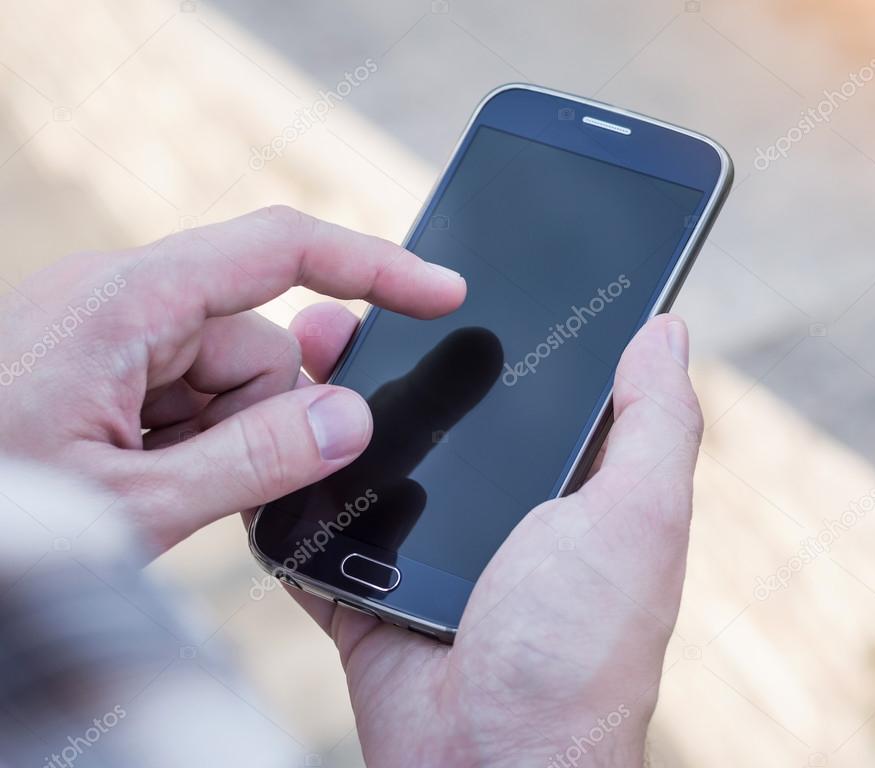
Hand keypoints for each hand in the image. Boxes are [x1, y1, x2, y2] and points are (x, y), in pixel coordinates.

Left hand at [0, 206, 465, 552]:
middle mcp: (119, 304)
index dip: (374, 266)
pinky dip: (193, 447)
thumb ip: (256, 460)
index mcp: (122, 303)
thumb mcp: (132, 503)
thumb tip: (353, 419)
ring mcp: (109, 338)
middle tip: (206, 484)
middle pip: (258, 342)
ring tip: (152, 494)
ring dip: (221, 443)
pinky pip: (190, 398)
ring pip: (230, 381)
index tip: (443, 293)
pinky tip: (144, 485)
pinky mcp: (101, 371)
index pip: (279, 250)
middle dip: (264, 417)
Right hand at [284, 308, 701, 766]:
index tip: (449, 276)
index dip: (493, 328)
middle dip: (392, 360)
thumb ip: (655, 424)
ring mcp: (427, 547)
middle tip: (349, 312)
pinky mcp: (366, 585)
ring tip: (301, 353)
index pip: (530, 385)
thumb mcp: (638, 519)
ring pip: (372, 458)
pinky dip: (294, 489)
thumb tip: (667, 330)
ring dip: (334, 411)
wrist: (487, 766)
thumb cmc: (580, 649)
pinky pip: (320, 527)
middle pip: (438, 412)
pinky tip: (270, 435)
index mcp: (566, 486)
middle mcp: (498, 510)